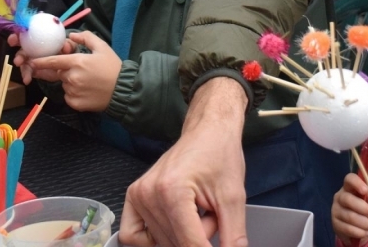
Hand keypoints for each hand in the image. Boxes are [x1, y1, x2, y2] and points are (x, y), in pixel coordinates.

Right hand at [9, 33, 77, 83]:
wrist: (69, 62)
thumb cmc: (67, 48)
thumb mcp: (70, 45)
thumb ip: (69, 44)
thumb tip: (66, 48)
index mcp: (38, 37)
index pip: (25, 33)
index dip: (17, 34)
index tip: (14, 39)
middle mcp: (32, 48)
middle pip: (21, 49)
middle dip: (18, 55)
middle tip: (18, 61)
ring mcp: (31, 59)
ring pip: (24, 63)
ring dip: (23, 69)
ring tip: (25, 76)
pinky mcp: (33, 69)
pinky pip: (28, 72)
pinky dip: (27, 75)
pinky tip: (27, 80)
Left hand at [26, 32, 120, 111]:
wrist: (123, 91)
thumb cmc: (113, 68)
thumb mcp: (102, 48)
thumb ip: (86, 38)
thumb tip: (71, 36)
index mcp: (77, 62)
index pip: (52, 61)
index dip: (40, 62)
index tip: (31, 61)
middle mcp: (72, 77)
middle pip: (59, 73)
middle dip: (64, 71)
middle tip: (82, 71)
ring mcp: (72, 91)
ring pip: (64, 85)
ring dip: (70, 82)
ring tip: (87, 82)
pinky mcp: (75, 103)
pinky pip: (68, 96)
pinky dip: (73, 94)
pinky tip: (87, 91)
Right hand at [120, 77, 247, 246]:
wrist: (207, 131)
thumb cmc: (219, 155)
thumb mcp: (234, 198)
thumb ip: (232, 236)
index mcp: (173, 191)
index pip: (190, 245)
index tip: (219, 246)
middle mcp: (149, 193)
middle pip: (176, 245)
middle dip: (199, 237)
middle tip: (210, 213)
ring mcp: (138, 195)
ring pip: (160, 243)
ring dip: (183, 235)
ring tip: (197, 211)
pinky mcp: (133, 197)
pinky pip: (133, 235)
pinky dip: (152, 240)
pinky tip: (173, 225)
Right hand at [332, 174, 367, 244]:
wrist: (357, 229)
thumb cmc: (364, 211)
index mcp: (349, 188)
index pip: (349, 179)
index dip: (357, 183)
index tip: (365, 190)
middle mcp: (339, 197)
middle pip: (347, 199)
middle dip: (363, 207)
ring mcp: (335, 211)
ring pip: (349, 216)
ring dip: (364, 223)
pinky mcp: (334, 224)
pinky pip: (348, 229)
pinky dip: (359, 232)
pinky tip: (364, 232)